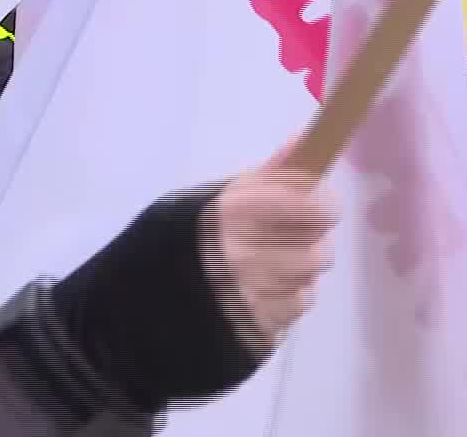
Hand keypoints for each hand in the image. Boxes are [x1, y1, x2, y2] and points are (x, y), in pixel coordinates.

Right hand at [202, 146, 335, 355]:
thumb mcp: (216, 196)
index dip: (321, 203)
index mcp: (235, 211)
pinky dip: (288, 296)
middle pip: (321, 248)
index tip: (311, 199)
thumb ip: (266, 174)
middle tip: (285, 234)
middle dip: (308, 240)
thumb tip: (304, 140)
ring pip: (311, 278)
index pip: (314, 207)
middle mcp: (248, 254)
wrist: (145, 297)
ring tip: (269, 263)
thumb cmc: (183, 236)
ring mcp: (254, 295)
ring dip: (298, 269)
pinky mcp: (259, 326)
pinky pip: (298, 305)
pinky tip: (263, 287)